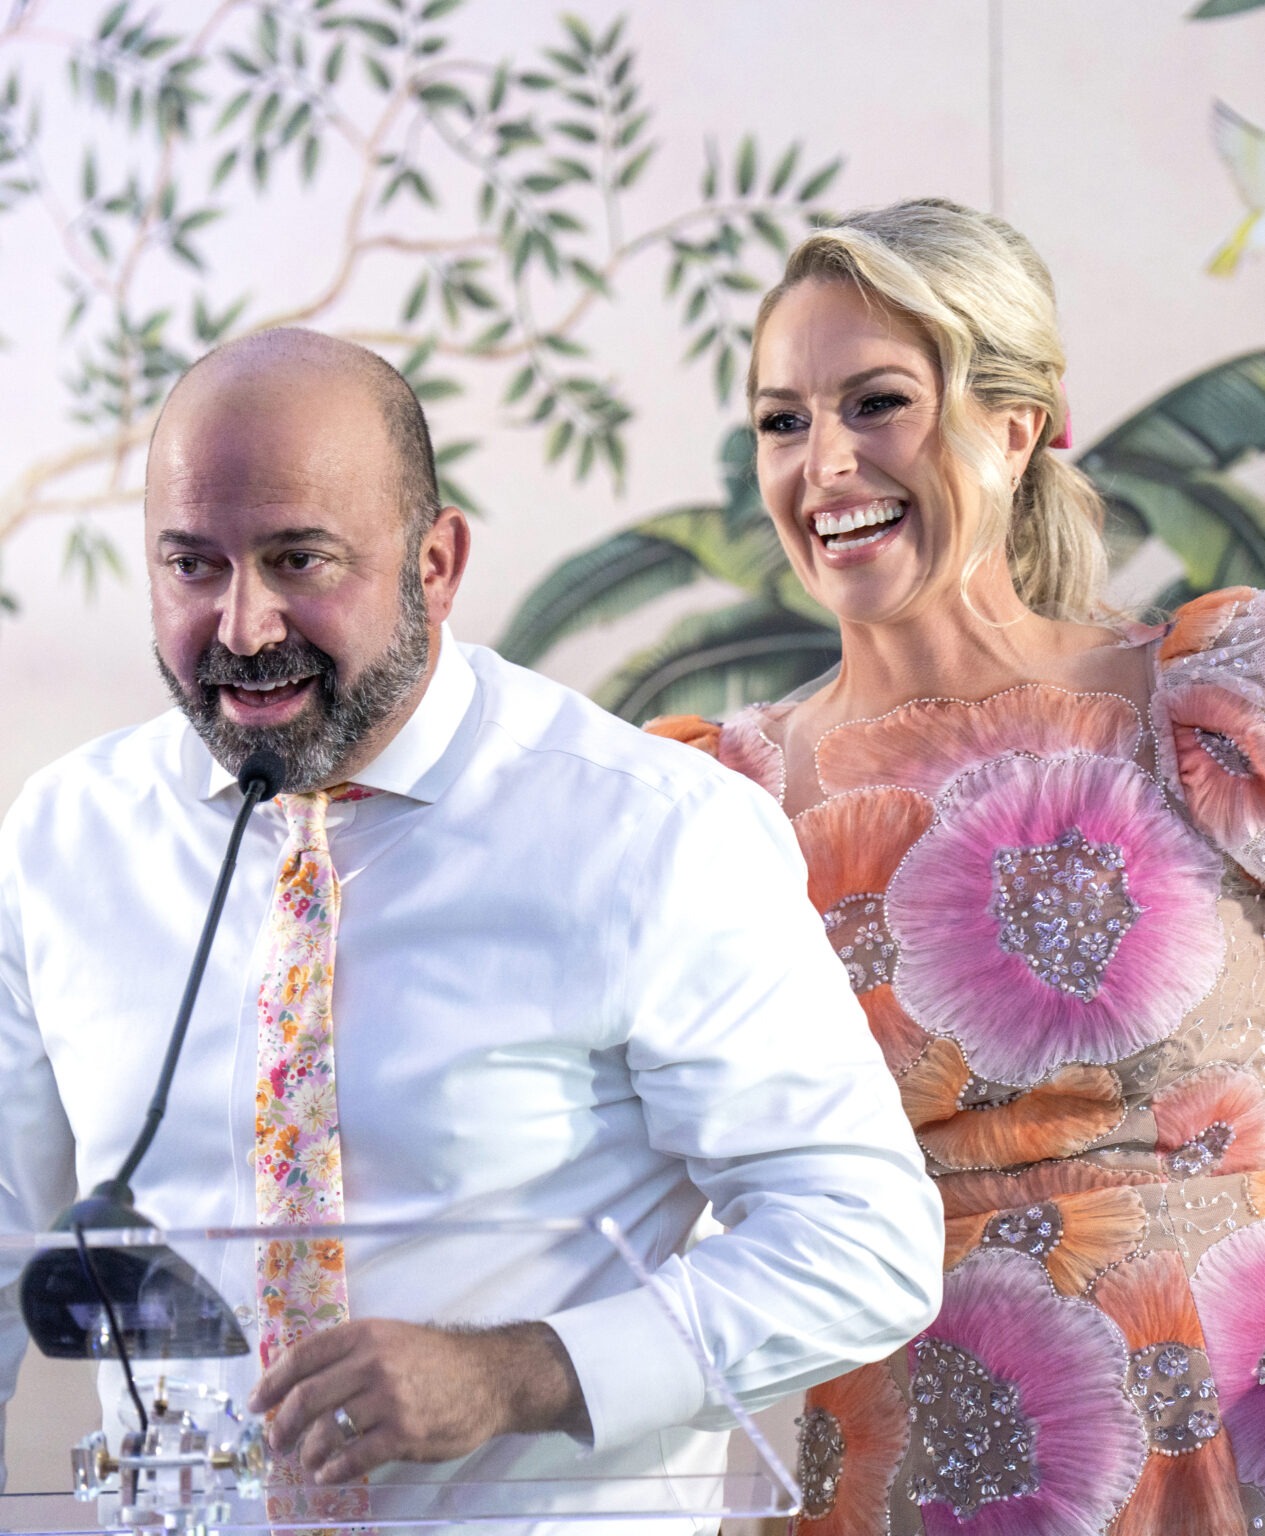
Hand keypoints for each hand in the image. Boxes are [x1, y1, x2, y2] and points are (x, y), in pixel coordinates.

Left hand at [248, 1318, 589, 1483]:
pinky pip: (353, 1457)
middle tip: (278, 1440)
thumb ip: (351, 1353)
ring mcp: (387, 1399)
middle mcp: (372, 1362)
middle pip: (307, 1396)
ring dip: (309, 1451)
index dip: (272, 1382)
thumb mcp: (392, 1338)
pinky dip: (334, 1469)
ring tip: (308, 1460)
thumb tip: (302, 1379)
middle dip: (283, 1424)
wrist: (489, 1377)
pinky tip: (329, 1473)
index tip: (258, 1403)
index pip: (303, 1355)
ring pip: (326, 1431)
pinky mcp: (403, 1433)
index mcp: (365, 1334)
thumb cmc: (437, 1359)